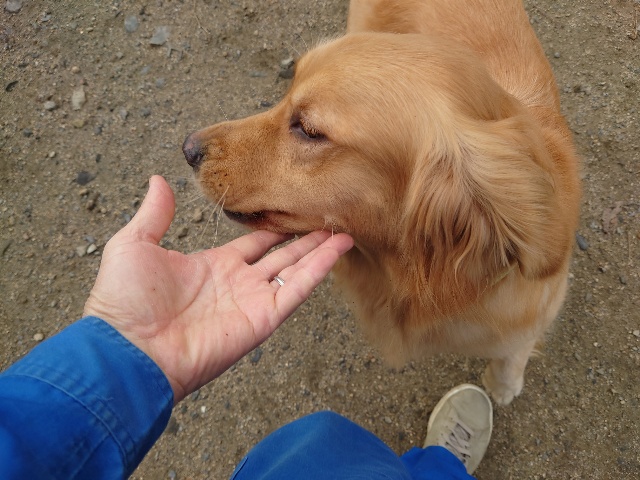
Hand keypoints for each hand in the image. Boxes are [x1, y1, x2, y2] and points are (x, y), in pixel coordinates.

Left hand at [84, 176, 352, 402]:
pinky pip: (298, 289)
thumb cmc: (124, 301)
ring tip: (343, 228)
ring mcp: (253, 300)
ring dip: (320, 250)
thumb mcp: (135, 244)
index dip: (274, 225)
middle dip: (304, 237)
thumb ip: (155, 213)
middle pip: (282, 255)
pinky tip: (338, 247)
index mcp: (213, 266)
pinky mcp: (264, 318)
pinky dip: (320, 268)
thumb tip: (158, 180)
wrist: (128, 349)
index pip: (254, 242)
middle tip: (327, 215)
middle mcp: (238, 283)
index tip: (293, 207)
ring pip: (296, 269)